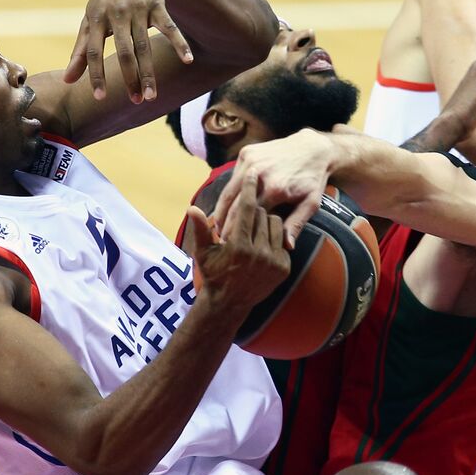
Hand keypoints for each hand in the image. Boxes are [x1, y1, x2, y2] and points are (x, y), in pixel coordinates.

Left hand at [63, 0, 194, 102]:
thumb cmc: (104, 1)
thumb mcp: (89, 22)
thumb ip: (81, 52)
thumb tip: (67, 81)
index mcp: (96, 19)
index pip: (94, 51)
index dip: (96, 74)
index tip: (100, 97)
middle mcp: (117, 14)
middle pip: (124, 52)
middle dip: (130, 77)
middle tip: (136, 101)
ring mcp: (138, 9)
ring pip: (145, 45)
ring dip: (149, 72)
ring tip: (151, 96)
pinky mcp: (157, 5)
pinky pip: (169, 27)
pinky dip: (179, 43)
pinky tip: (188, 60)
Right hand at [184, 171, 289, 314]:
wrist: (230, 303)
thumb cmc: (213, 274)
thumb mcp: (204, 253)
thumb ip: (201, 230)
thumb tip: (191, 209)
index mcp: (238, 246)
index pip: (246, 208)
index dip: (249, 188)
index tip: (252, 171)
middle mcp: (258, 253)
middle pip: (261, 213)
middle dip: (252, 210)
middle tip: (245, 214)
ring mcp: (273, 261)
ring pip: (274, 223)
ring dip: (264, 221)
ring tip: (253, 229)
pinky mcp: (284, 268)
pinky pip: (282, 240)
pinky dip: (273, 237)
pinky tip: (263, 242)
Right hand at [211, 130, 335, 246]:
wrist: (313, 148)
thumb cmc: (313, 180)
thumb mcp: (311, 204)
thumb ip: (296, 224)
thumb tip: (287, 246)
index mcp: (275, 188)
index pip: (248, 216)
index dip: (237, 233)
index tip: (230, 246)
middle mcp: (259, 172)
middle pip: (232, 204)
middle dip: (223, 224)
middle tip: (219, 240)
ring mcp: (251, 160)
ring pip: (227, 190)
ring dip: (220, 209)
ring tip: (217, 226)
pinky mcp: (247, 152)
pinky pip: (232, 177)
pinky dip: (227, 193)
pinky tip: (225, 207)